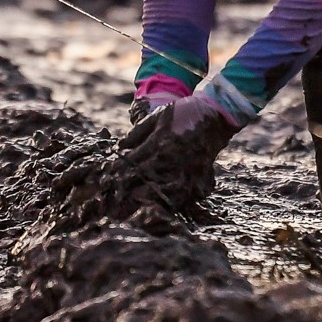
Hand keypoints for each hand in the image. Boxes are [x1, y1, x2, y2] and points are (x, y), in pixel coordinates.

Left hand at [117, 94, 238, 200]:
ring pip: (159, 197)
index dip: (115, 174)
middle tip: (114, 201)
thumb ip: (136, 133)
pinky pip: (179, 201)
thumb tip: (119, 148)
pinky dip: (166, 204)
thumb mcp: (157, 117)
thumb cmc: (182, 115)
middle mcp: (170, 163)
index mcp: (158, 145)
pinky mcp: (196, 183)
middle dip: (125, 192)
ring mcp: (185, 175)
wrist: (214, 119)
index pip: (129, 165)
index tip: (107, 180)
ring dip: (144, 201)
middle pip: (141, 185)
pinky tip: (156, 205)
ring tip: (132, 206)